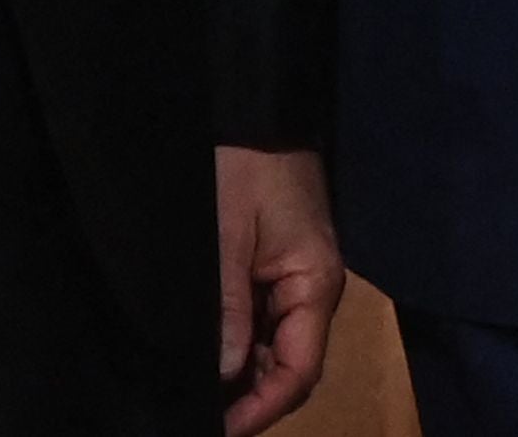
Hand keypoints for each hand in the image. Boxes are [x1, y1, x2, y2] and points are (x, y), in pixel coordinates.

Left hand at [214, 145, 344, 436]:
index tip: (223, 429)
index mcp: (314, 286)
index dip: (262, 407)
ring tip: (203, 397)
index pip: (298, 370)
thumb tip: (223, 372)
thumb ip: (227, 304)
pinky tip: (211, 357)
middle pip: (290, 366)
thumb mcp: (227, 234)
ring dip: (244, 374)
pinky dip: (241, 345)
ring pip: (276, 347)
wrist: (255, 111)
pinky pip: (265, 321)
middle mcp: (314, 291)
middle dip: (252, 399)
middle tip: (206, 417)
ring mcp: (297, 279)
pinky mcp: (278, 266)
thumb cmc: (243, 166)